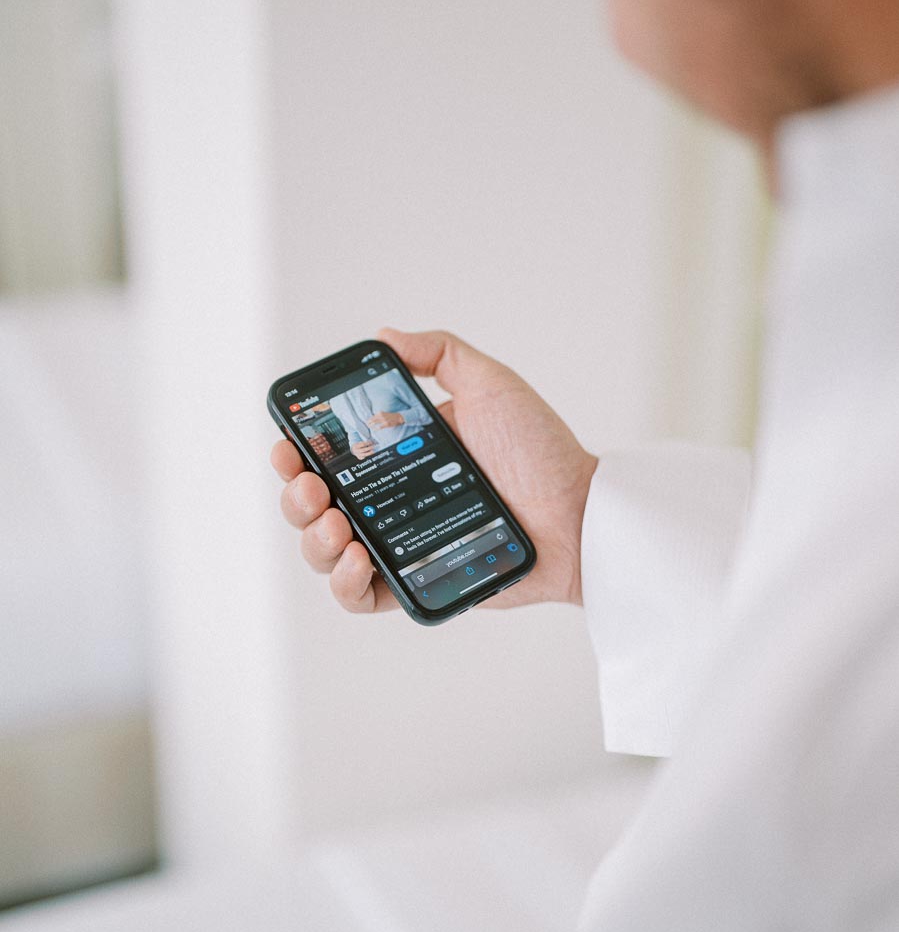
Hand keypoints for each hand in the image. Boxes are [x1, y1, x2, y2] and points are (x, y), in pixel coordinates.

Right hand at [271, 328, 597, 614]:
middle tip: (312, 488)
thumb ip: (440, 355)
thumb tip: (384, 334)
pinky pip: (362, 597)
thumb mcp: (491, 386)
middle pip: (314, 506)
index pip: (331, 455)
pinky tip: (358, 560)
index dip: (298, 451)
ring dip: (313, 541)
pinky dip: (346, 584)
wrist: (578, 516)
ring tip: (336, 527)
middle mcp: (391, 501)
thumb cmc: (541, 453)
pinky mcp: (416, 583)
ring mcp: (400, 544)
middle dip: (296, 497)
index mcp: (399, 454)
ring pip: (327, 553)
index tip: (288, 444)